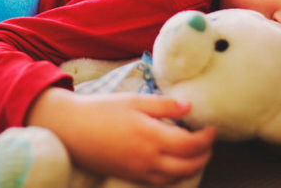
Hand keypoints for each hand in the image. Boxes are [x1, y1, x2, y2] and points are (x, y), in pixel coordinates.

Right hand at [26, 88, 216, 184]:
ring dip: (191, 167)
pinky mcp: (128, 175)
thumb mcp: (133, 100)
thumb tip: (189, 107)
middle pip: (189, 165)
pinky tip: (172, 163)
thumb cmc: (99, 109)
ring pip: (175, 177)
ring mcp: (138, 170)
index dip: (207, 137)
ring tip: (194, 154)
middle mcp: (148, 158)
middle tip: (208, 143)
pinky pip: (159, 181)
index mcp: (151, 136)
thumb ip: (163, 105)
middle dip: (205, 155)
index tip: (211, 128)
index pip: (192, 144)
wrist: (69, 128)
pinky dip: (173, 175)